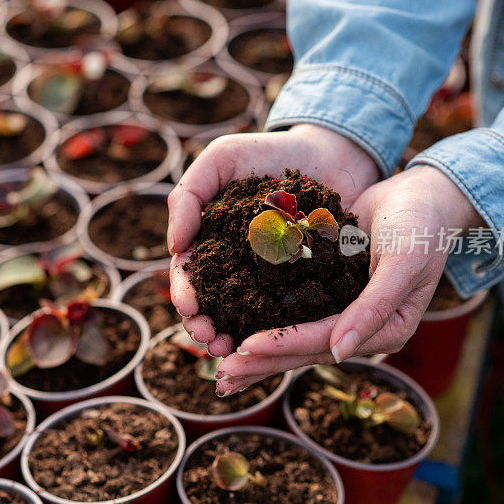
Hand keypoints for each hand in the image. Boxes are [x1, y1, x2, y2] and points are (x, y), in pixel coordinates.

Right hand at [167, 124, 379, 356]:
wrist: (330, 151)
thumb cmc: (268, 152)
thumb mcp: (220, 159)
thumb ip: (188, 195)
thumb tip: (173, 246)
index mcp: (211, 241)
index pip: (189, 273)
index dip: (185, 292)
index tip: (188, 306)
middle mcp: (236, 265)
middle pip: (213, 303)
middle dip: (203, 325)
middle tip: (207, 339)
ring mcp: (270, 278)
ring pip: (245, 315)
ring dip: (233, 337)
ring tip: (228, 351)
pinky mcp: (305, 283)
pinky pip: (288, 311)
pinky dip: (276, 331)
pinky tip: (272, 344)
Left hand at [214, 165, 484, 396]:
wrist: (421, 196)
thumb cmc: (421, 226)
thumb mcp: (403, 262)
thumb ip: (374, 307)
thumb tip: (339, 353)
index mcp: (386, 329)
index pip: (325, 341)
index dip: (285, 345)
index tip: (245, 347)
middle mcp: (361, 328)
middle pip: (303, 349)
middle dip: (262, 361)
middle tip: (222, 373)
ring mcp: (342, 312)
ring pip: (292, 337)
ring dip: (257, 352)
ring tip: (219, 366)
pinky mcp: (327, 293)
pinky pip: (291, 311)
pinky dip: (262, 319)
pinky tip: (233, 326)